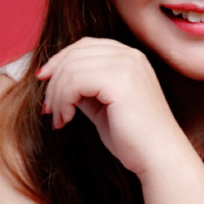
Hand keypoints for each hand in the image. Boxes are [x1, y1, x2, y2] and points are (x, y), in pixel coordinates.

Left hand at [37, 38, 190, 175]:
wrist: (159, 157)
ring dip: (56, 95)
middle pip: (75, 54)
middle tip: (48, 108)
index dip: (60, 60)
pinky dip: (63, 101)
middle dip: (54, 80)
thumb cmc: (134, 139)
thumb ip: (85, 91)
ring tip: (58, 118)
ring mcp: (126, 65)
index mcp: (130, 58)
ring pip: (71, 68)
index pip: (85, 45)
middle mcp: (130, 55)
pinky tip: (66, 120)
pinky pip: (75, 82)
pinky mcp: (119, 80)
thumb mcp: (103, 108)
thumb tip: (58, 84)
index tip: (43, 80)